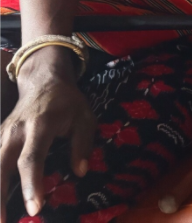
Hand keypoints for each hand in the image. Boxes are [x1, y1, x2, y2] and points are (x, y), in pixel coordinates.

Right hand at [0, 48, 94, 220]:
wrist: (43, 81)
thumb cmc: (67, 102)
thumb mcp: (85, 117)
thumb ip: (82, 144)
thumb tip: (80, 172)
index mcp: (39, 125)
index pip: (31, 159)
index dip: (32, 184)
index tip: (35, 208)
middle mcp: (15, 131)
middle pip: (0, 166)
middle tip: (2, 222)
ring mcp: (1, 134)